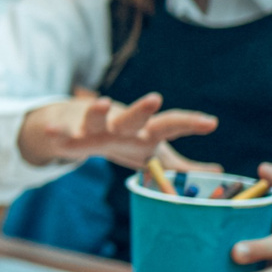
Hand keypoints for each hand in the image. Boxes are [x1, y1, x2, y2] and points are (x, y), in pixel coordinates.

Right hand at [17, 89, 216, 169]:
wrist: (79, 127)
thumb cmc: (124, 142)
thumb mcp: (155, 154)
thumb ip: (183, 165)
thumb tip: (218, 173)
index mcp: (145, 133)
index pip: (171, 124)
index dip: (191, 123)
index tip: (212, 123)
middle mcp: (122, 127)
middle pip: (135, 118)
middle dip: (143, 110)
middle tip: (155, 99)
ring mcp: (96, 129)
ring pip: (97, 120)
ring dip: (98, 112)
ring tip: (101, 102)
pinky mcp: (71, 135)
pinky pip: (65, 136)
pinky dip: (59, 134)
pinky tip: (53, 132)